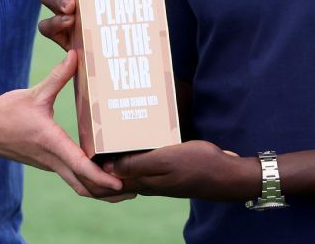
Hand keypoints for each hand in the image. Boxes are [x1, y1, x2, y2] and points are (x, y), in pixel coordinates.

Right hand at [0, 51, 122, 197]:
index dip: (102, 178)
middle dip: (108, 193)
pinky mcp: (48, 162)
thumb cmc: (6, 112)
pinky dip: (88, 180)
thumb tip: (76, 55)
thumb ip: (58, 76)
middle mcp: (52, 159)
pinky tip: (103, 171)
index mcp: (51, 143)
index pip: (80, 167)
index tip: (121, 185)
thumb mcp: (34, 93)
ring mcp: (50, 163)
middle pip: (84, 186)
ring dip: (100, 190)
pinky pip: (72, 176)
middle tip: (135, 192)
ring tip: (125, 188)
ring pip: (78, 184)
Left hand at [103, 140, 255, 200]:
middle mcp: (146, 183)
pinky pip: (144, 163)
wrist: (227, 176)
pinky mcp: (167, 172)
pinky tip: (137, 137)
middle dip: (103, 158)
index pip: (108, 179)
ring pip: (129, 167)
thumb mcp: (166, 161)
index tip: (87, 141)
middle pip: (115, 173)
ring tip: (111, 131)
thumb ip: (136, 164)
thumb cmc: (198, 165)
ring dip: (119, 153)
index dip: (94, 165)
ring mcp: (157, 178)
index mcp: (142, 182)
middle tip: (95, 132)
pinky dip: (135, 151)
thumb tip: (106, 167)